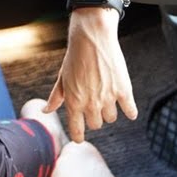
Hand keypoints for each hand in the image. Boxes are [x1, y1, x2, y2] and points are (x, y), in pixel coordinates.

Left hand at [45, 7, 136, 141]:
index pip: (77, 130)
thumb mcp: (62, 78)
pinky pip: (130, 110)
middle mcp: (91, 103)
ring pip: (111, 118)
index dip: (78, 136)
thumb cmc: (75, 57)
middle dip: (95, 118)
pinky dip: (130, 112)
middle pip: (96, 124)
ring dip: (109, 111)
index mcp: (74, 102)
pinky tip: (129, 111)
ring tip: (107, 98)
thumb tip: (46, 111)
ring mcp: (108, 98)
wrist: (92, 38)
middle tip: (95, 106)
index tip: (80, 138)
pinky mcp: (123, 90)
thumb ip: (56, 97)